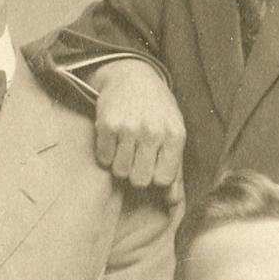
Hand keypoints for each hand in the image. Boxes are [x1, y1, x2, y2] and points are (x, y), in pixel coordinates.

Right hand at [88, 59, 185, 194]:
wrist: (132, 76)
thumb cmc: (158, 111)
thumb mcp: (174, 133)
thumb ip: (175, 170)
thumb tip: (173, 203)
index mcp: (174, 135)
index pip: (163, 180)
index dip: (156, 176)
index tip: (155, 164)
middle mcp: (152, 131)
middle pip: (140, 180)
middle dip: (137, 173)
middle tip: (138, 156)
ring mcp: (128, 128)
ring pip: (120, 172)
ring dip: (121, 164)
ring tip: (126, 146)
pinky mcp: (106, 125)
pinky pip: (103, 159)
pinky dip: (106, 154)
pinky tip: (114, 139)